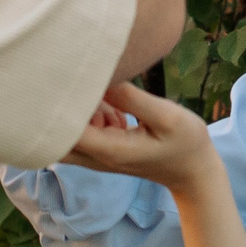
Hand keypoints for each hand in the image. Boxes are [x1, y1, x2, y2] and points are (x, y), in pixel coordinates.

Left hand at [64, 82, 220, 195]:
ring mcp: (96, 155)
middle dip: (58, 108)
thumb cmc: (185, 142)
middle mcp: (94, 156)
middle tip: (79, 82)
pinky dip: (90, 113)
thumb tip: (101, 75)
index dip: (57, 106)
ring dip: (78, 108)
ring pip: (65, 131)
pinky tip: (114, 106)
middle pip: (52, 136)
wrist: (193, 171)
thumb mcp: (166, 116)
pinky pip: (81, 130)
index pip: (62, 131)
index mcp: (107, 149)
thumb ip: (131, 98)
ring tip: (109, 95)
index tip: (67, 81)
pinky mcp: (101, 148)